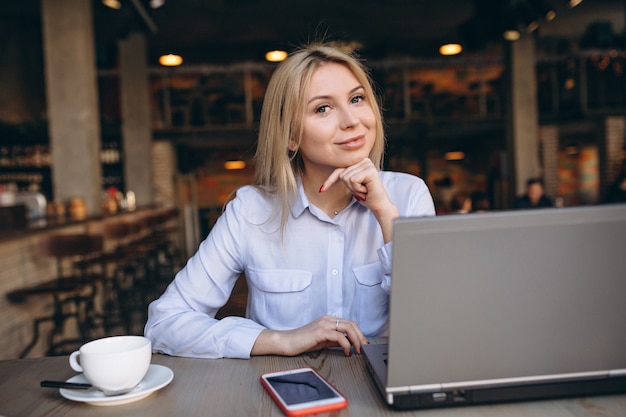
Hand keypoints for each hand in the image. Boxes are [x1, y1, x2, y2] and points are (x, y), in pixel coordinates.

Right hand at [251, 315, 367, 356]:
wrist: (286, 342)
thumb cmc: (302, 342)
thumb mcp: (322, 340)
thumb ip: (334, 340)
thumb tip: (348, 343)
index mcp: (328, 320)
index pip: (349, 323)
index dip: (359, 334)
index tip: (363, 344)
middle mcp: (327, 319)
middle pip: (352, 324)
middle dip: (361, 337)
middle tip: (364, 348)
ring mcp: (324, 324)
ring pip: (348, 328)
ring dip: (356, 340)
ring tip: (358, 351)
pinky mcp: (320, 332)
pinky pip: (339, 337)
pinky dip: (347, 345)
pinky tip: (347, 352)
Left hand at [320, 158, 398, 241]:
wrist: (379, 205)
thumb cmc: (366, 196)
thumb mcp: (352, 184)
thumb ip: (344, 176)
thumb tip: (324, 182)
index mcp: (359, 162)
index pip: (339, 170)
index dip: (330, 181)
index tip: (321, 190)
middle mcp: (364, 160)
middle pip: (342, 174)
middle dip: (349, 187)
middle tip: (361, 190)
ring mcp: (367, 164)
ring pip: (346, 177)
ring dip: (354, 188)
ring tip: (364, 190)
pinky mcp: (369, 170)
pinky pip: (353, 180)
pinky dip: (357, 189)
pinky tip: (366, 190)